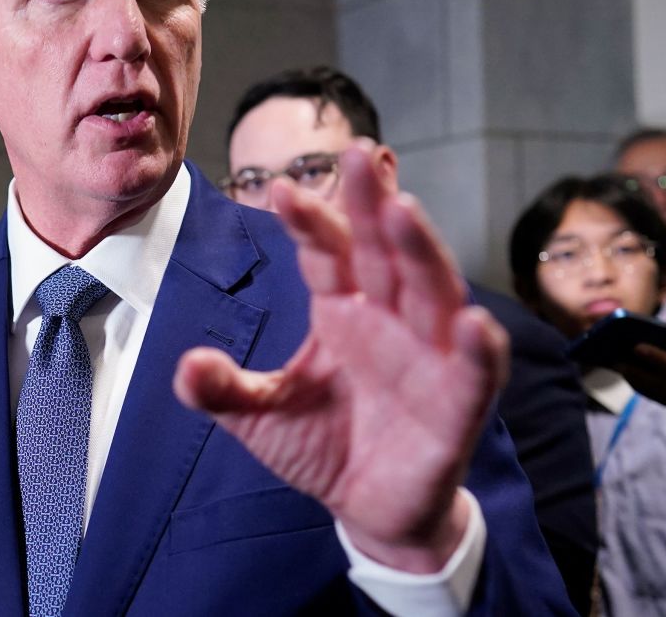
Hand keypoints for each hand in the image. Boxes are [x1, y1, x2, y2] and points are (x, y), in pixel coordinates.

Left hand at [174, 142, 508, 571]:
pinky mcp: (458, 406)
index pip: (327, 252)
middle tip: (357, 156)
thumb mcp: (260, 416)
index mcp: (342, 308)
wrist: (367, 507)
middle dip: (372, 204)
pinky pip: (475, 372)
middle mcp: (389, 318)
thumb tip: (185, 367)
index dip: (309, 222)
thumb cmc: (321, 443)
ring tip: (403, 211)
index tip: (279, 191)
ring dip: (420, 251)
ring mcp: (429, 357)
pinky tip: (473, 323)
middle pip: (384, 252)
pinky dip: (480, 348)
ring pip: (433, 292)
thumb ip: (224, 390)